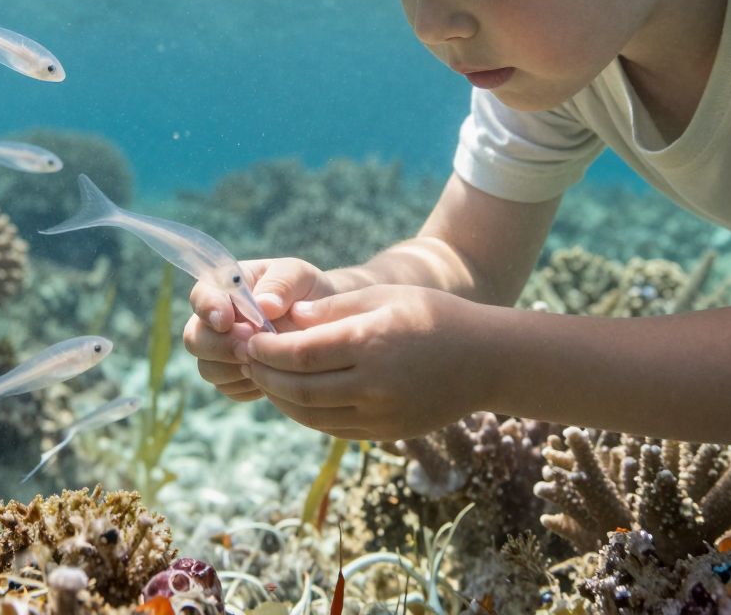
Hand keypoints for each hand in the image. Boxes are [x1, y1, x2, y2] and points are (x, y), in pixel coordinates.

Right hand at [183, 257, 333, 402]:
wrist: (323, 323)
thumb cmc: (306, 291)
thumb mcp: (299, 275)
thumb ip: (281, 283)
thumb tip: (264, 306)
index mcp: (225, 288)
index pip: (200, 296)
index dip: (208, 310)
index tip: (226, 321)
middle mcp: (215, 320)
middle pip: (194, 338)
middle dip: (221, 347)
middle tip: (251, 347)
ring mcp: (220, 351)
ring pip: (207, 369)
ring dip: (235, 369)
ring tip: (269, 360)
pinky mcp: (232, 377)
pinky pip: (228, 389)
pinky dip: (248, 386)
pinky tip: (272, 374)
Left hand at [243, 284, 491, 439]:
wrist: (486, 361)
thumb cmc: (432, 316)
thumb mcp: (383, 296)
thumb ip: (333, 309)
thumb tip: (287, 318)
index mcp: (370, 343)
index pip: (300, 354)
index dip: (266, 350)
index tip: (247, 339)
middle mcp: (373, 385)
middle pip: (298, 389)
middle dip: (263, 374)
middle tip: (244, 359)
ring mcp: (380, 415)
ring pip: (310, 415)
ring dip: (279, 398)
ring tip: (262, 377)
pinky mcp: (385, 433)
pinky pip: (332, 428)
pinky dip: (305, 414)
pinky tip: (293, 395)